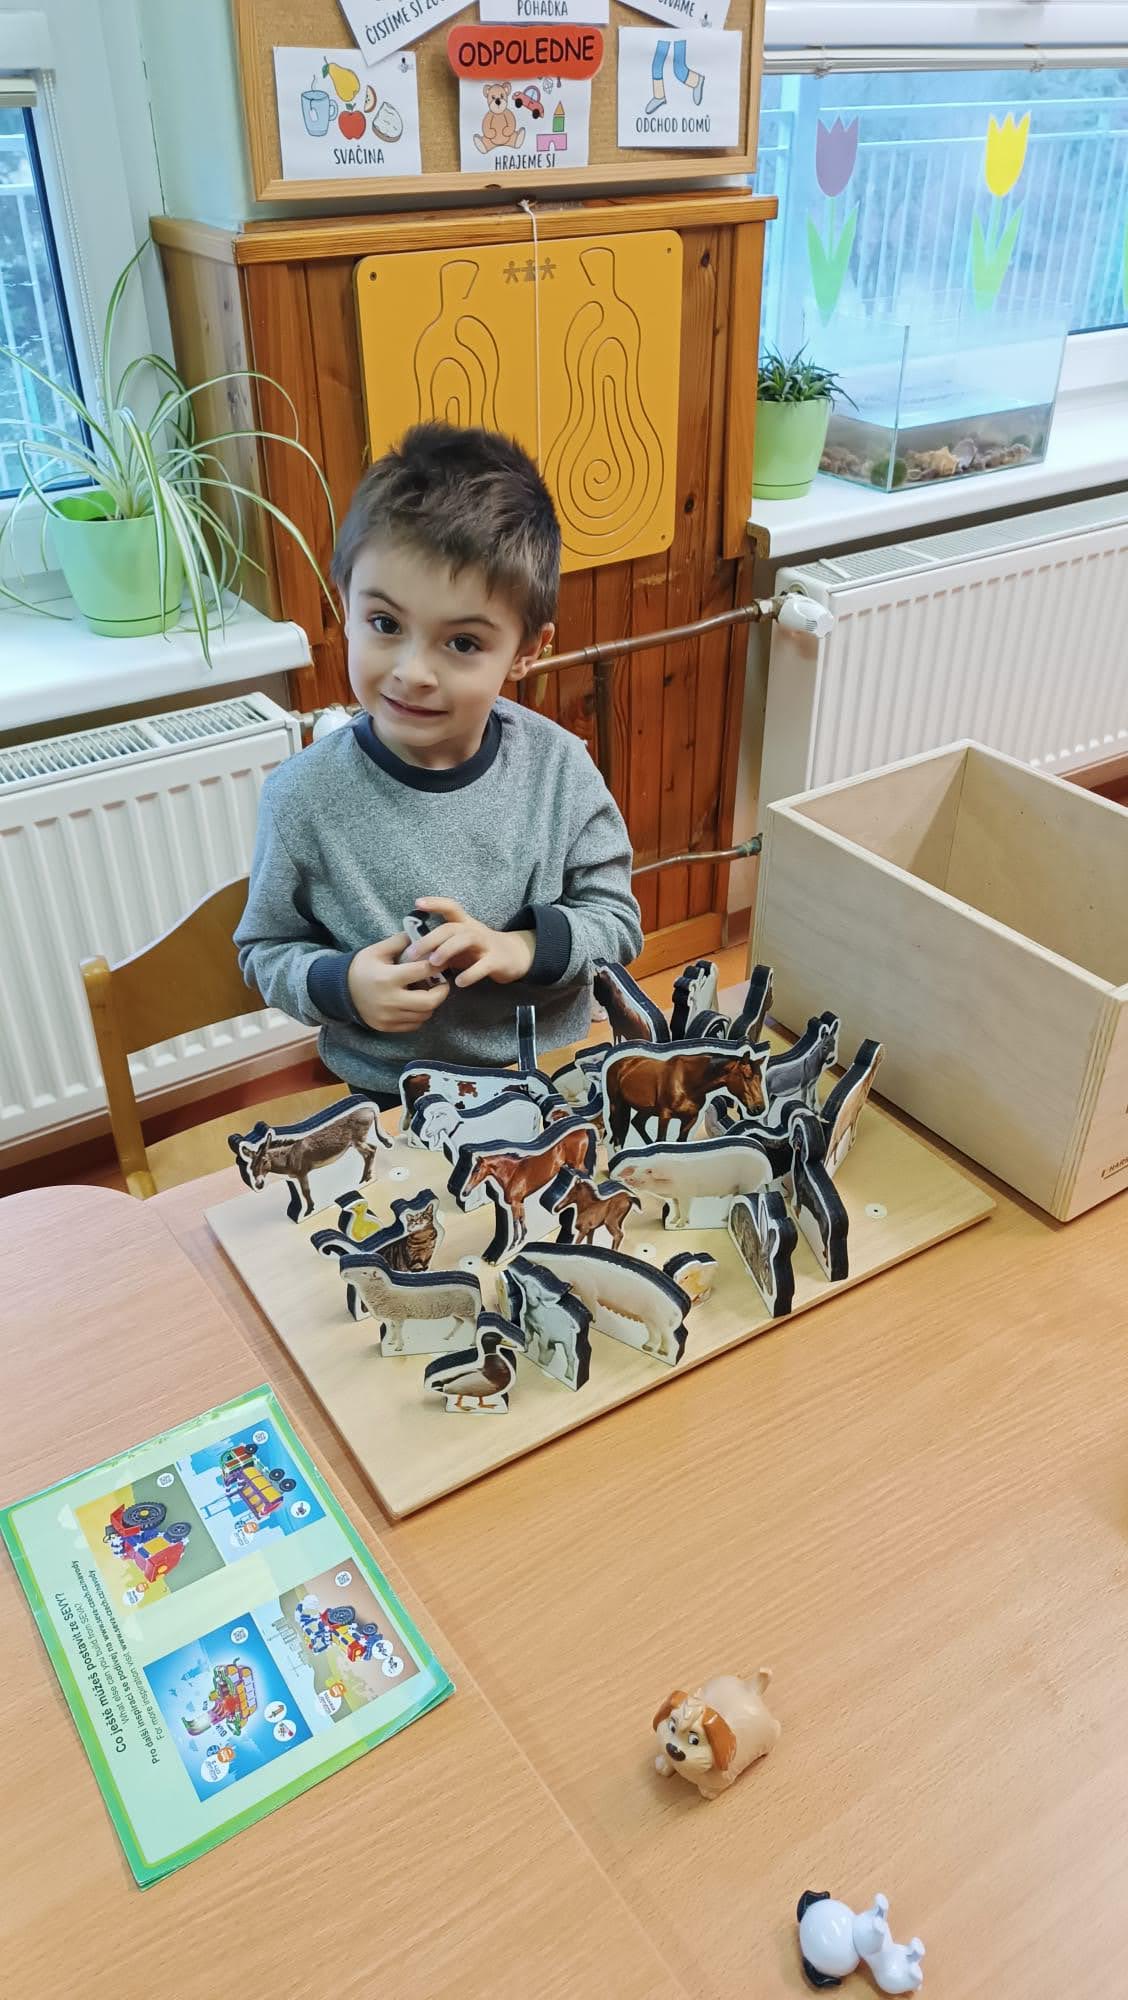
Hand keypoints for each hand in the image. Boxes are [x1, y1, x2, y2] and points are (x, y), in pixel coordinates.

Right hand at [346, 933, 449, 1033]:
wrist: (339, 991)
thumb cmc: (361, 968)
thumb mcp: (377, 950)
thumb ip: (400, 942)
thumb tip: (422, 933)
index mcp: (388, 978)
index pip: (423, 971)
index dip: (437, 966)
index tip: (442, 962)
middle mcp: (390, 1000)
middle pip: (429, 1001)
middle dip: (441, 991)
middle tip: (442, 983)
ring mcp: (389, 1017)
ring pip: (424, 1015)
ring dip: (431, 1003)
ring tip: (428, 992)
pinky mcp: (387, 1027)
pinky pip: (414, 1025)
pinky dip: (420, 1015)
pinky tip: (415, 1004)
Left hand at [407, 897, 534, 988]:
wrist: (514, 956)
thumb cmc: (480, 950)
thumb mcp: (460, 947)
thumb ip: (441, 950)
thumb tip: (416, 959)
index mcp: (465, 924)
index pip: (450, 907)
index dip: (435, 903)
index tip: (417, 903)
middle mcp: (474, 930)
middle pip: (451, 928)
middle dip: (431, 939)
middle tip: (413, 953)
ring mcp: (487, 944)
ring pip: (466, 939)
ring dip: (448, 950)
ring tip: (434, 963)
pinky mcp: (497, 960)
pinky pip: (483, 965)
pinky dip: (471, 974)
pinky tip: (460, 982)